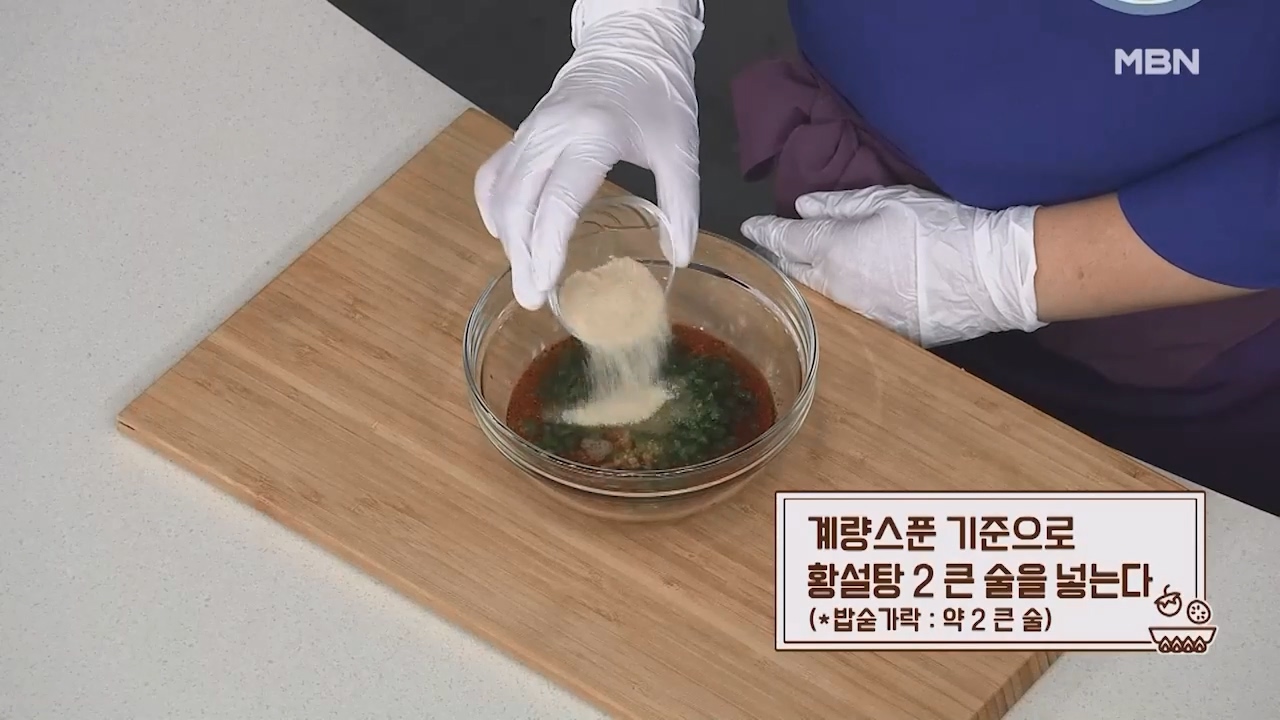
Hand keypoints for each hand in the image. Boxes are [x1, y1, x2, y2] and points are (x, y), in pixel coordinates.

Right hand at [474, 0, 703, 309]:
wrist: (630, 46)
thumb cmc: (657, 96)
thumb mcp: (681, 151)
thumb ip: (682, 206)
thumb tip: (680, 256)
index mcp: (592, 136)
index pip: (557, 203)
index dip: (546, 249)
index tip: (544, 285)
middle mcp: (552, 134)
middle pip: (519, 204)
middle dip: (520, 256)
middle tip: (531, 297)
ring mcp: (531, 132)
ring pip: (501, 192)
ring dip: (507, 238)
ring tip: (523, 276)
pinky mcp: (523, 133)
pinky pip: (494, 174)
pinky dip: (494, 208)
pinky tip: (507, 235)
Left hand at [740, 186, 1046, 346]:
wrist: (988, 275)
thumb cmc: (938, 227)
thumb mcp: (889, 201)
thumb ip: (841, 206)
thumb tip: (803, 206)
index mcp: (833, 250)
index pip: (787, 240)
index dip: (766, 231)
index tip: (750, 226)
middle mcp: (837, 288)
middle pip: (797, 273)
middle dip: (781, 258)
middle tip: (770, 247)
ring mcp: (860, 314)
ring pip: (821, 295)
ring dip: (808, 281)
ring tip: (798, 269)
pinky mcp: (885, 332)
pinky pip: (851, 312)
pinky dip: (840, 299)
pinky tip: (843, 292)